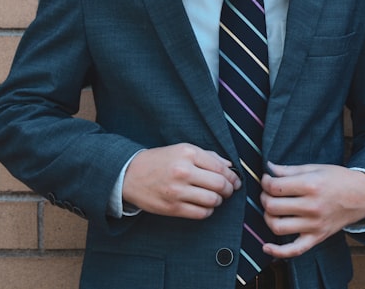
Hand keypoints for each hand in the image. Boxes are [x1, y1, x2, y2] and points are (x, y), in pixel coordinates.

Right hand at [122, 143, 241, 218]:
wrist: (129, 175)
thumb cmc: (160, 161)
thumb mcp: (183, 150)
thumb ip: (208, 156)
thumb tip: (229, 166)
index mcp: (188, 153)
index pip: (221, 168)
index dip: (232, 177)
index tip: (235, 181)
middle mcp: (183, 171)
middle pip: (219, 185)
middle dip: (229, 190)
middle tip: (229, 191)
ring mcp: (177, 191)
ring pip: (212, 200)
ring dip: (219, 201)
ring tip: (216, 198)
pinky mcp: (172, 208)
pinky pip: (200, 213)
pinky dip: (208, 211)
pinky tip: (205, 206)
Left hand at [260, 162, 364, 258]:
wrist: (362, 196)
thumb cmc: (339, 179)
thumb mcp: (316, 168)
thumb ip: (290, 170)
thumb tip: (268, 168)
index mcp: (311, 185)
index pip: (275, 187)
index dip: (265, 182)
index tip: (267, 180)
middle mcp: (312, 206)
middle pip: (273, 206)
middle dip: (264, 198)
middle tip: (268, 193)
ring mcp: (314, 224)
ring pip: (277, 227)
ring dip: (268, 217)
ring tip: (272, 210)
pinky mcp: (317, 237)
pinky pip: (294, 250)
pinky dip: (277, 252)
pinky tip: (267, 247)